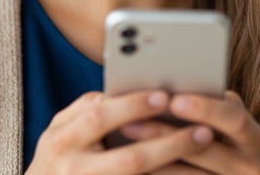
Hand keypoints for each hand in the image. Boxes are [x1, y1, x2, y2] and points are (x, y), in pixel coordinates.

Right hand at [25, 90, 214, 174]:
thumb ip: (86, 109)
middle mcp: (74, 170)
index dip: (134, 105)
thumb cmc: (56, 157)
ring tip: (204, 155)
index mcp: (61, 141)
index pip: (102, 117)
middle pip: (131, 160)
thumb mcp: (58, 130)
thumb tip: (123, 92)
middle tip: (203, 130)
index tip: (165, 96)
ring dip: (177, 171)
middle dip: (169, 144)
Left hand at [120, 91, 259, 174]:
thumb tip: (166, 88)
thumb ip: (213, 109)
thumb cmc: (226, 142)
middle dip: (165, 134)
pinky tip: (136, 169)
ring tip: (124, 144)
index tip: (173, 100)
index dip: (205, 108)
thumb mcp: (228, 125)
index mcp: (253, 138)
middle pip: (205, 150)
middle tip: (131, 123)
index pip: (234, 118)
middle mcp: (250, 167)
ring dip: (154, 161)